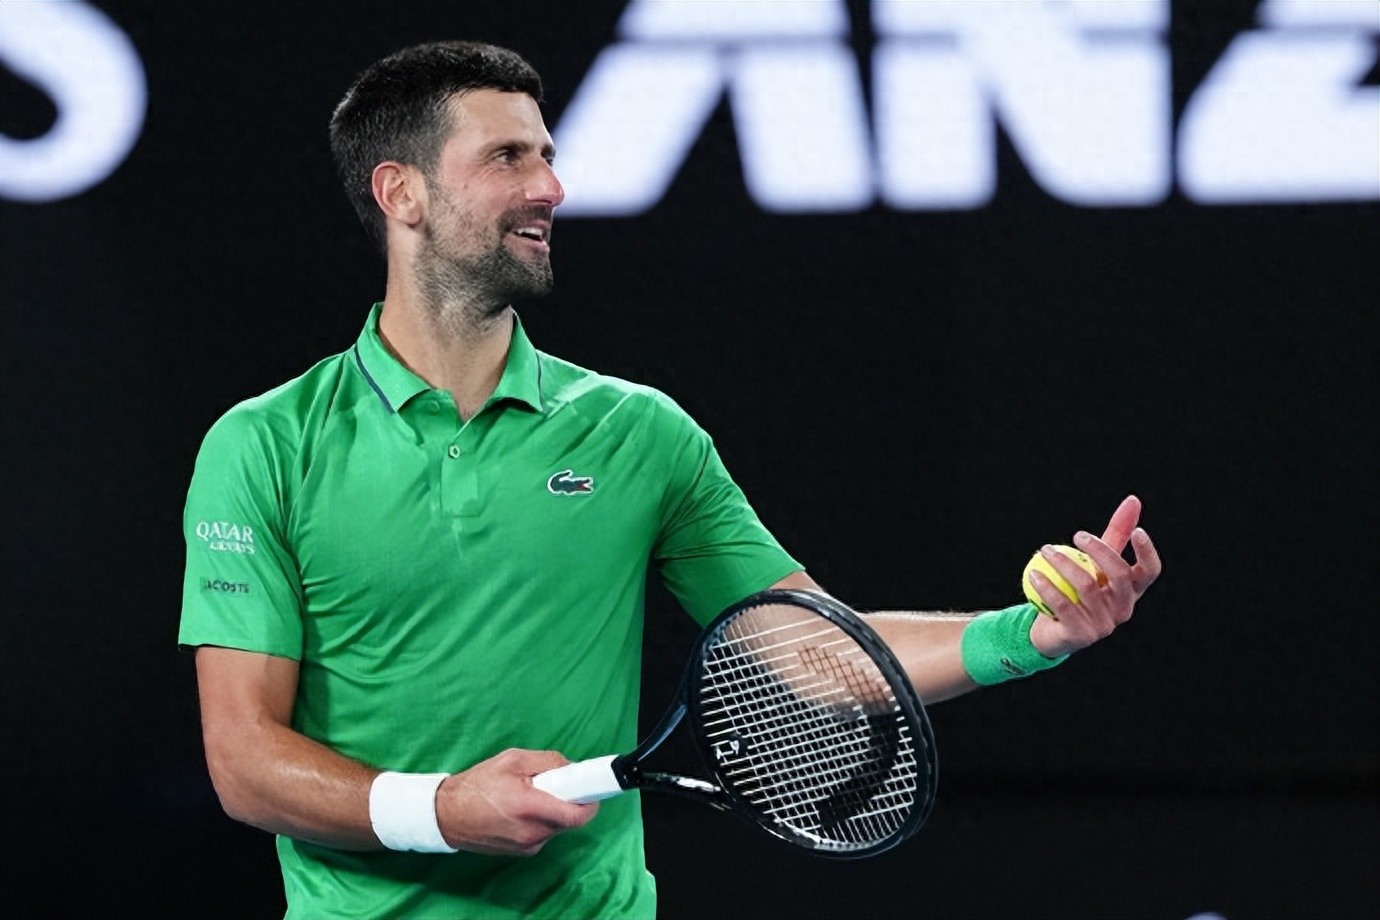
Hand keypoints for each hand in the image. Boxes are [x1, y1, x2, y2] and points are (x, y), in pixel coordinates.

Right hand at [435, 748, 598, 855]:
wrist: (447, 815)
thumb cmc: (477, 786)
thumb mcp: (513, 760)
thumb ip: (548, 761)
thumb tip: (571, 768)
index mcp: (530, 808)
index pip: (578, 814)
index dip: (591, 800)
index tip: (594, 787)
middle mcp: (532, 833)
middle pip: (570, 818)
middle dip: (567, 799)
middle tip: (551, 783)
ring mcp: (528, 846)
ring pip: (558, 825)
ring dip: (553, 809)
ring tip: (529, 795)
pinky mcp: (523, 852)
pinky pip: (545, 833)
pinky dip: (542, 819)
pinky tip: (522, 809)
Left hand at [1027, 495, 1161, 658]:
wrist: (1051, 630)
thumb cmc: (1078, 590)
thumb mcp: (1095, 562)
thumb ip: (1114, 535)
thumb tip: (1133, 500)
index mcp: (1131, 592)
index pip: (1150, 572)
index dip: (1147, 552)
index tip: (1137, 530)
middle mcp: (1123, 609)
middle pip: (1120, 575)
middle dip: (1099, 550)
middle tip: (1077, 535)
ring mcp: (1104, 626)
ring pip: (1087, 587)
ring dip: (1063, 563)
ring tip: (1045, 550)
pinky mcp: (1081, 636)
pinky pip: (1063, 605)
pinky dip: (1047, 586)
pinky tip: (1033, 572)